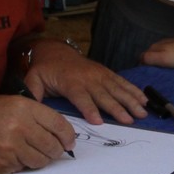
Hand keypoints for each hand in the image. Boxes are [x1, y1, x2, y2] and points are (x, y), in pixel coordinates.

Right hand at [0, 96, 76, 173]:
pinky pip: (24, 168)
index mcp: (22, 107)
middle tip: (54, 152)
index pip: (58, 124)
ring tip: (32, 155)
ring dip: (41, 160)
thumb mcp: (4, 104)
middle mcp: (21, 127)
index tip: (69, 142)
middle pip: (53, 146)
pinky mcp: (6, 165)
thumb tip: (53, 130)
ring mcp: (13, 148)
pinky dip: (22, 165)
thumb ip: (29, 114)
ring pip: (41, 160)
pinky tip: (12, 157)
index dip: (68, 136)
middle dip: (56, 151)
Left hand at [23, 41, 145, 124]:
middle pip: (104, 95)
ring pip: (117, 89)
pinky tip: (144, 100)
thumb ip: (32, 93)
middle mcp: (88, 78)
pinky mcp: (106, 73)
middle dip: (118, 108)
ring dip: (131, 100)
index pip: (81, 96)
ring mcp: (99, 74)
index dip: (89, 109)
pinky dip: (134, 90)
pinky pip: (121, 82)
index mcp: (70, 82)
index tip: (99, 121)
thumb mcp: (33, 79)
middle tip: (130, 120)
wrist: (55, 51)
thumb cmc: (45, 70)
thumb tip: (29, 107)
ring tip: (142, 113)